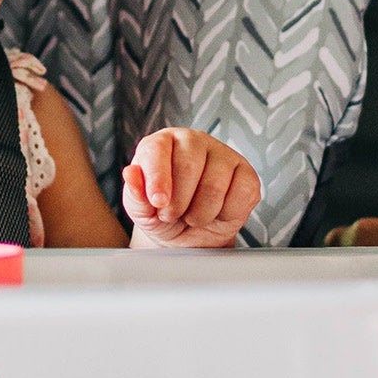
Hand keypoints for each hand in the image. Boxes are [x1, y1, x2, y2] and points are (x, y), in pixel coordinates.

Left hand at [122, 129, 259, 248]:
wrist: (189, 236)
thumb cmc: (162, 215)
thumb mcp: (141, 210)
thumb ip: (135, 193)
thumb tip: (131, 173)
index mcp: (162, 143)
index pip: (157, 150)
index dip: (158, 178)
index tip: (158, 202)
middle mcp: (193, 141)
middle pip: (188, 166)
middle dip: (178, 202)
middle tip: (172, 215)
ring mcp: (223, 154)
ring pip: (215, 184)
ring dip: (201, 213)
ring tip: (193, 216)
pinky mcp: (246, 173)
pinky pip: (241, 193)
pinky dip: (226, 213)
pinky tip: (217, 212)